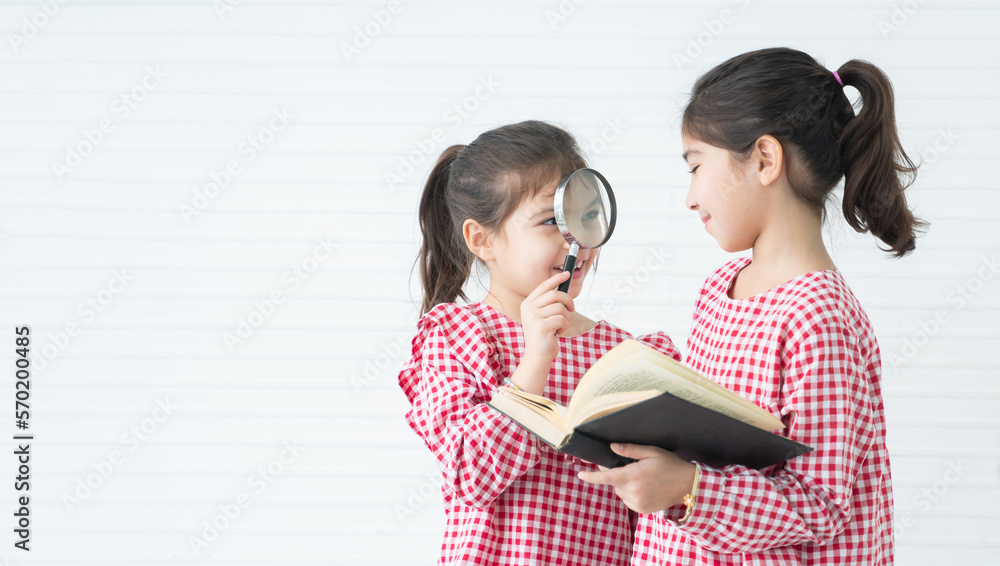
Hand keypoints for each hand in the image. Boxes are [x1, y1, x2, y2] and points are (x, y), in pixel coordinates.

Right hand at [520, 270, 573, 363]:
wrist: (537, 356)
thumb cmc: (543, 335)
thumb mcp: (542, 316)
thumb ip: (548, 303)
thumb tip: (563, 290)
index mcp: (527, 304)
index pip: (543, 286)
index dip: (556, 279)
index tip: (567, 274)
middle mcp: (528, 308)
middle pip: (555, 294)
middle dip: (568, 300)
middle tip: (571, 308)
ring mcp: (533, 317)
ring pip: (560, 308)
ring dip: (566, 318)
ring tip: (560, 326)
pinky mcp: (541, 326)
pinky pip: (562, 319)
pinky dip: (564, 326)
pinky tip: (558, 332)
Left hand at [577, 443, 696, 513]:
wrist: (688, 486)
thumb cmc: (670, 465)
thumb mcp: (652, 452)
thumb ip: (630, 450)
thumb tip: (612, 447)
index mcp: (634, 475)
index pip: (607, 477)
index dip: (592, 477)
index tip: (580, 475)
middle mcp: (634, 491)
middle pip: (614, 483)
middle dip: (618, 474)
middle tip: (633, 467)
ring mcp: (638, 503)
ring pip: (620, 492)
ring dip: (624, 484)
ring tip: (642, 478)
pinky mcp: (642, 510)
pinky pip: (628, 500)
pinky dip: (630, 493)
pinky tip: (644, 487)